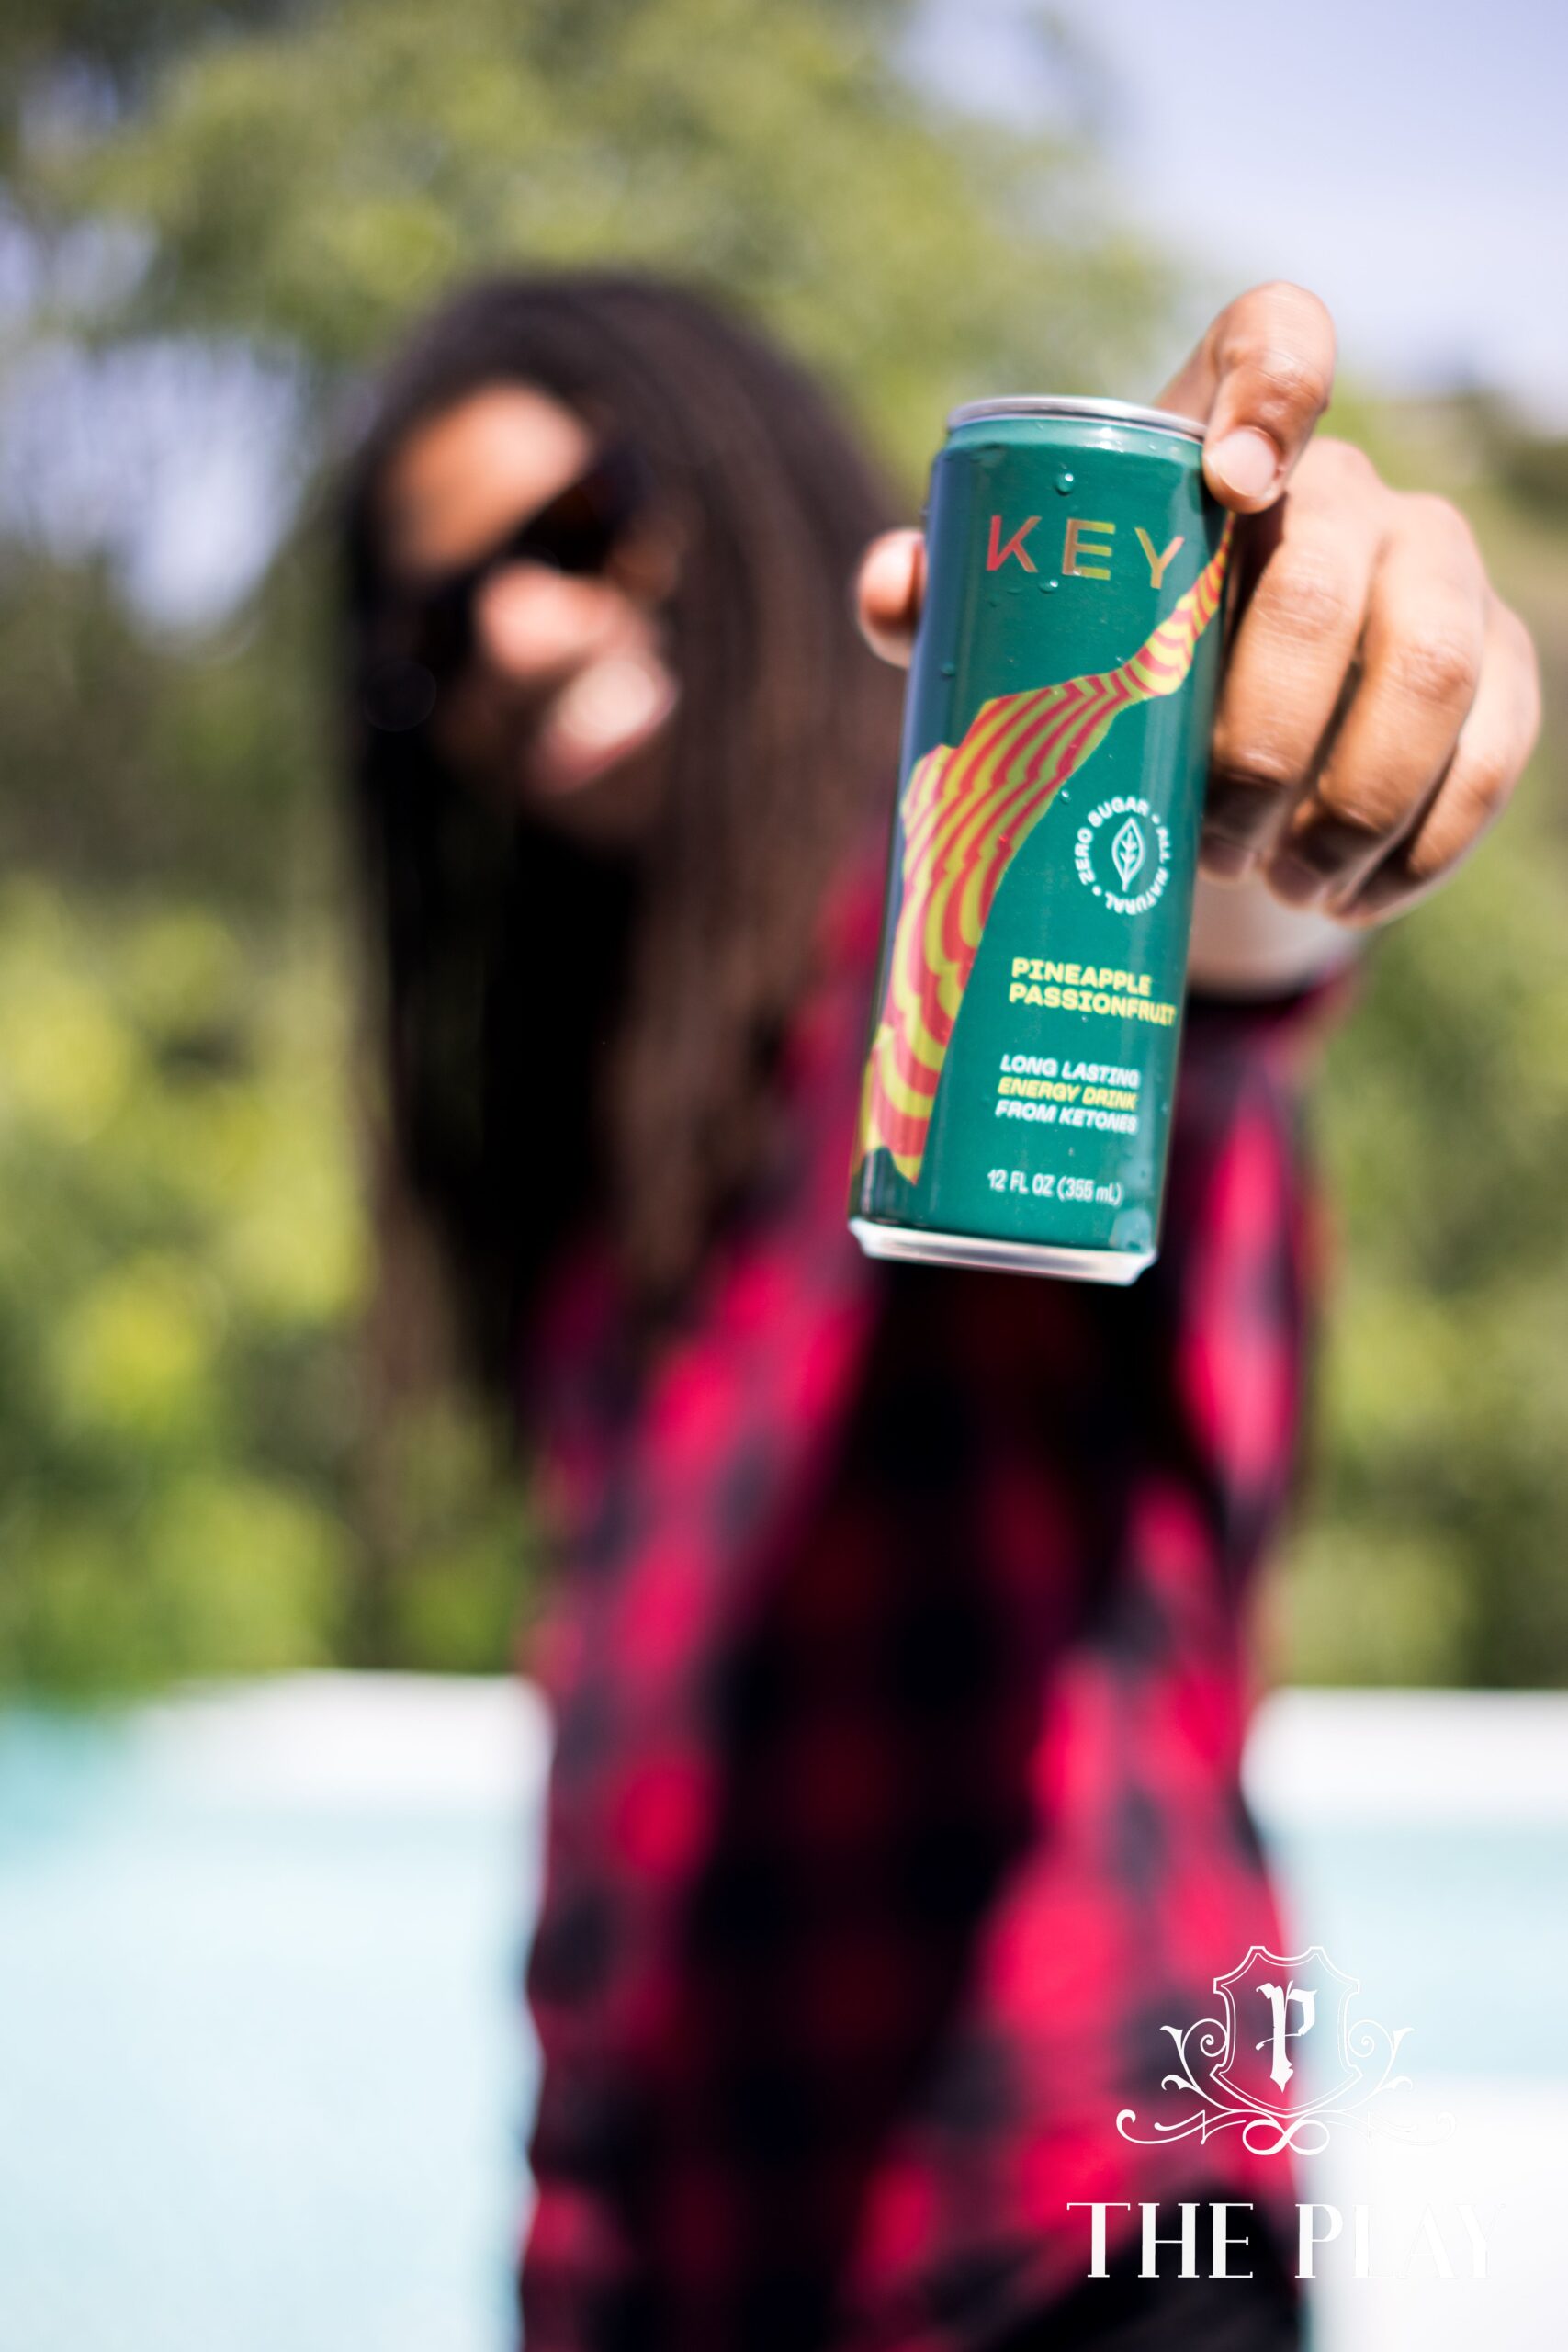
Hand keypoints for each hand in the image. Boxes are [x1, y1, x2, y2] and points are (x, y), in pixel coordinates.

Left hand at [857, 282, 1539, 926]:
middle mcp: (1347, 488)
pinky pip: (1494, 744)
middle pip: (1333, 576)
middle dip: (1266, 733)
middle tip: (1206, 843)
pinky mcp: (1501, 665)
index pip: (1275, 338)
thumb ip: (948, 605)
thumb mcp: (1013, 638)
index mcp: (1221, 446)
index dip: (1272, 386)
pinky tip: (1355, 900)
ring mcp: (1437, 570)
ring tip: (1281, 886)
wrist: (1213, 757)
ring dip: (1352, 801)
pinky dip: (1423, 842)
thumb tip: (895, 590)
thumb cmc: (1101, 669)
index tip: (1230, 479)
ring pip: (1433, 668)